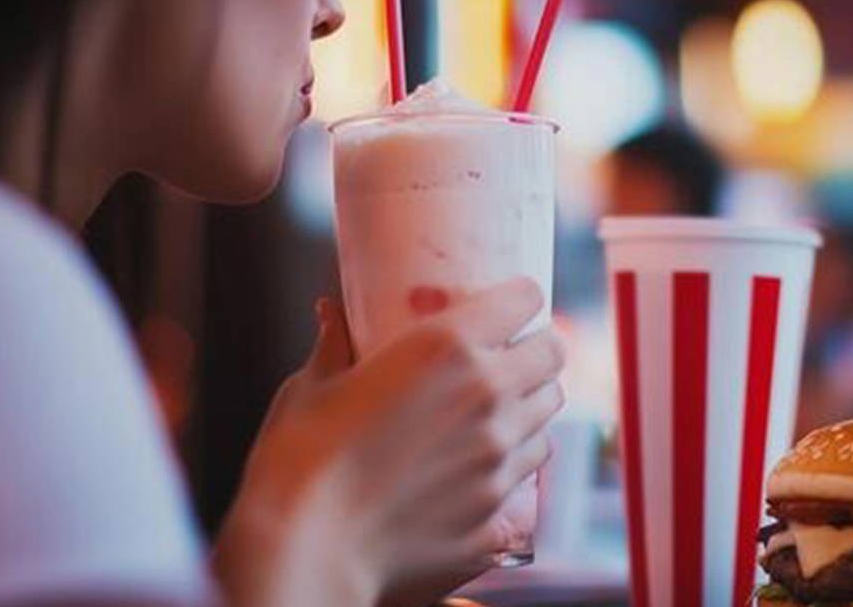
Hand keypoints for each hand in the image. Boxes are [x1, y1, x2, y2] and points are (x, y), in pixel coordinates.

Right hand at [213, 278, 565, 606]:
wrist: (308, 553)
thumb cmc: (300, 464)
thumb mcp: (311, 388)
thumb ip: (334, 344)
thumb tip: (331, 312)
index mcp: (447, 348)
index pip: (524, 299)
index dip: (518, 299)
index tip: (506, 307)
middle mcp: (489, 397)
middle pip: (552, 356)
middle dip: (534, 351)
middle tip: (505, 358)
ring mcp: (500, 459)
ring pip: (547, 416)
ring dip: (527, 407)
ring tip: (491, 415)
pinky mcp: (500, 514)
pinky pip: (528, 476)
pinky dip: (512, 465)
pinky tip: (477, 469)